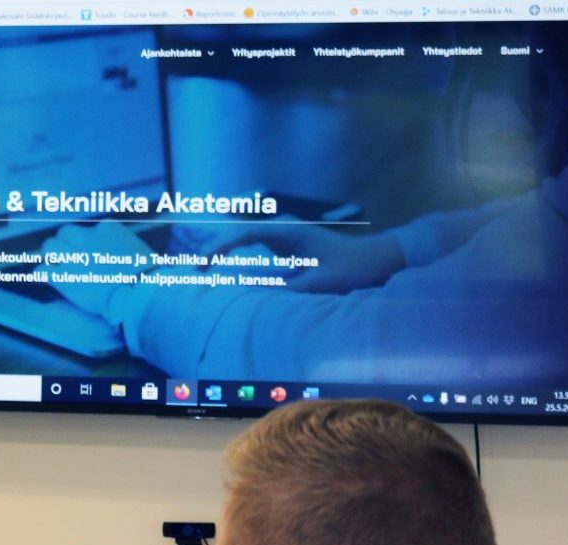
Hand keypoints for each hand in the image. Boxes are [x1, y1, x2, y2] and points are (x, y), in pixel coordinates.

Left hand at [43, 220, 154, 316]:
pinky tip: (49, 281)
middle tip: (70, 260)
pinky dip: (44, 275)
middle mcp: (86, 237)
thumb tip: (128, 256)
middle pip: (65, 233)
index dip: (90, 243)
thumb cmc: (148, 276)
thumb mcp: (140, 252)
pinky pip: (42, 270)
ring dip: (53, 258)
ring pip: (49, 247)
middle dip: (66, 245)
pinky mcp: (63, 275)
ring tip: (58, 268)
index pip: (92, 229)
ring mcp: (72, 255)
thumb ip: (126, 248)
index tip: (94, 254)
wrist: (138, 292)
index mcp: (107, 228)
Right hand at [193, 219, 404, 292]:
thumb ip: (284, 287)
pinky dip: (233, 253)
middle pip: (239, 233)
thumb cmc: (350, 268)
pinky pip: (251, 244)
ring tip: (200, 268)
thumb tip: (250, 292)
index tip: (204, 263)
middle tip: (194, 269)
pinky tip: (220, 263)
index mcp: (290, 232)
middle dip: (214, 248)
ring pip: (243, 237)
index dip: (221, 247)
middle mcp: (283, 229)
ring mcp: (282, 234)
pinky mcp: (283, 243)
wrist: (373, 259)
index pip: (246, 234)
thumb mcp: (318, 283)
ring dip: (222, 250)